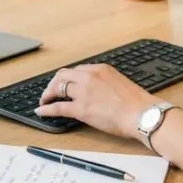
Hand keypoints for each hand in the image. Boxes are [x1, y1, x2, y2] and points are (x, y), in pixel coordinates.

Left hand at [35, 64, 161, 138]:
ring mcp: (84, 92)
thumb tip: (98, 92)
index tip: (65, 84)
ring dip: (48, 93)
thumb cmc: (137, 103)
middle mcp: (89, 77)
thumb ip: (105, 83)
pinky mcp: (81, 108)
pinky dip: (46, 108)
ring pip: (58, 88)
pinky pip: (58, 106)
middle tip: (50, 91)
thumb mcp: (119, 83)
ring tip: (44, 100)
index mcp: (100, 69)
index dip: (68, 79)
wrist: (141, 114)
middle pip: (63, 75)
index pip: (77, 70)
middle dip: (54, 83)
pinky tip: (41, 111)